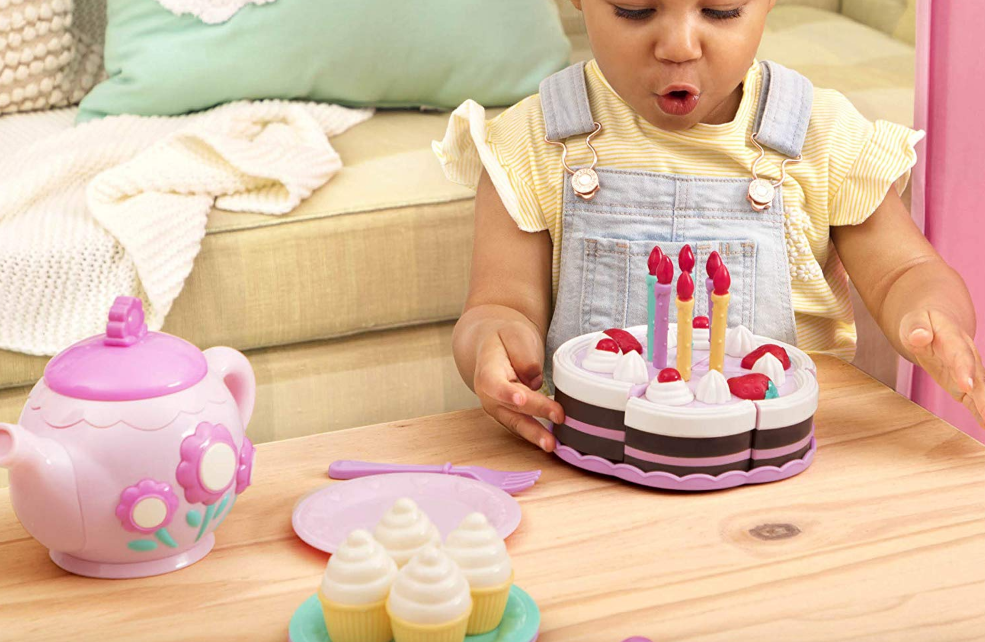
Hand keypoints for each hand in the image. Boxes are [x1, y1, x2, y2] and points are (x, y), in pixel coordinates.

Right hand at [473, 321, 563, 451]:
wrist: (493, 346)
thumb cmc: (505, 339)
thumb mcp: (514, 334)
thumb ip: (524, 356)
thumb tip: (535, 382)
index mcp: (487, 371)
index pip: (494, 384)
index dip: (507, 393)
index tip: (522, 400)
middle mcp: (489, 395)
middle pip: (510, 410)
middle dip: (532, 420)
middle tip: (555, 424)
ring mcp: (498, 408)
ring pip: (516, 424)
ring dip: (534, 435)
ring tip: (551, 445)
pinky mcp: (510, 415)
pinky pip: (522, 427)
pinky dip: (536, 435)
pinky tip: (552, 441)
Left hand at [900, 308, 984, 425]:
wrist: (936, 325)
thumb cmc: (922, 324)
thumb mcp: (914, 322)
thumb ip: (916, 328)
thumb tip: (918, 336)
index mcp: (954, 340)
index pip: (960, 356)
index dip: (965, 370)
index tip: (967, 386)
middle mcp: (968, 357)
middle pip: (979, 379)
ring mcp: (970, 372)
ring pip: (982, 392)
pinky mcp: (966, 386)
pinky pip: (975, 401)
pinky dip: (981, 415)